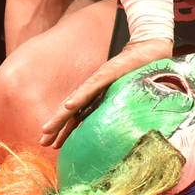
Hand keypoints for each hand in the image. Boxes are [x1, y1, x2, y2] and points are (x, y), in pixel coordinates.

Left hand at [39, 37, 172, 148]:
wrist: (151, 49)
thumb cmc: (143, 74)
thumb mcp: (131, 97)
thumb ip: (122, 111)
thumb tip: (124, 133)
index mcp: (99, 96)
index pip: (79, 115)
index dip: (66, 130)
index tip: (54, 145)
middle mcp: (95, 89)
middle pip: (72, 110)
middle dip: (56, 126)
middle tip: (42, 142)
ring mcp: (100, 80)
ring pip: (77, 100)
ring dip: (61, 116)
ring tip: (47, 129)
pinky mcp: (107, 73)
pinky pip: (91, 87)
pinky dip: (79, 97)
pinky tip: (68, 106)